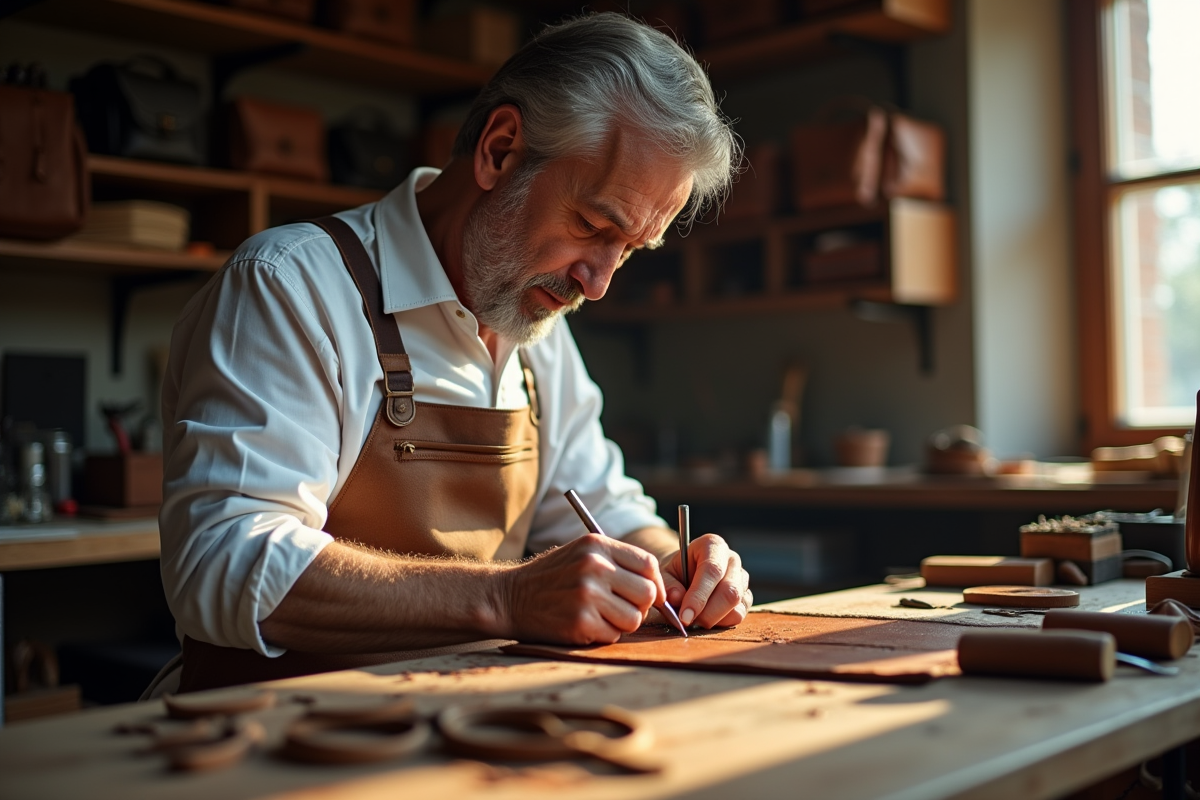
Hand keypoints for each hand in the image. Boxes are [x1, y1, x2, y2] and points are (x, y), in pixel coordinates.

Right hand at [504, 533, 666, 644]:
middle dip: (639, 607)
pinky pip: (613, 635)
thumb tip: (659, 590)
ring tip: (599, 617)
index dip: (655, 584)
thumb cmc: (550, 578)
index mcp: (597, 545)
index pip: (648, 564)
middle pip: (647, 593)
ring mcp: (587, 594)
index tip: (651, 596)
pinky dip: (603, 635)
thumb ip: (616, 564)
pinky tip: (584, 625)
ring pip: (634, 618)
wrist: (508, 597)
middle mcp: (594, 566)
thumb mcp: (580, 554)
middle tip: (620, 609)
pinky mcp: (580, 621)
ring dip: (621, 624)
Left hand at [662, 534, 751, 628]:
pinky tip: (706, 618)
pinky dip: (721, 623)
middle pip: (730, 591)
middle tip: (688, 622)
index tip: (684, 616)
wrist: (685, 573)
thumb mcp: (664, 573)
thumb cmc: (675, 571)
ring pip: (737, 606)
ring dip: (714, 620)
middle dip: (708, 613)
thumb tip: (677, 598)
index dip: (699, 596)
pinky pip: (739, 614)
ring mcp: (742, 578)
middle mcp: (732, 559)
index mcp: (712, 545)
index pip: (712, 571)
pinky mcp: (746, 596)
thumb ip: (668, 584)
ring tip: (694, 619)